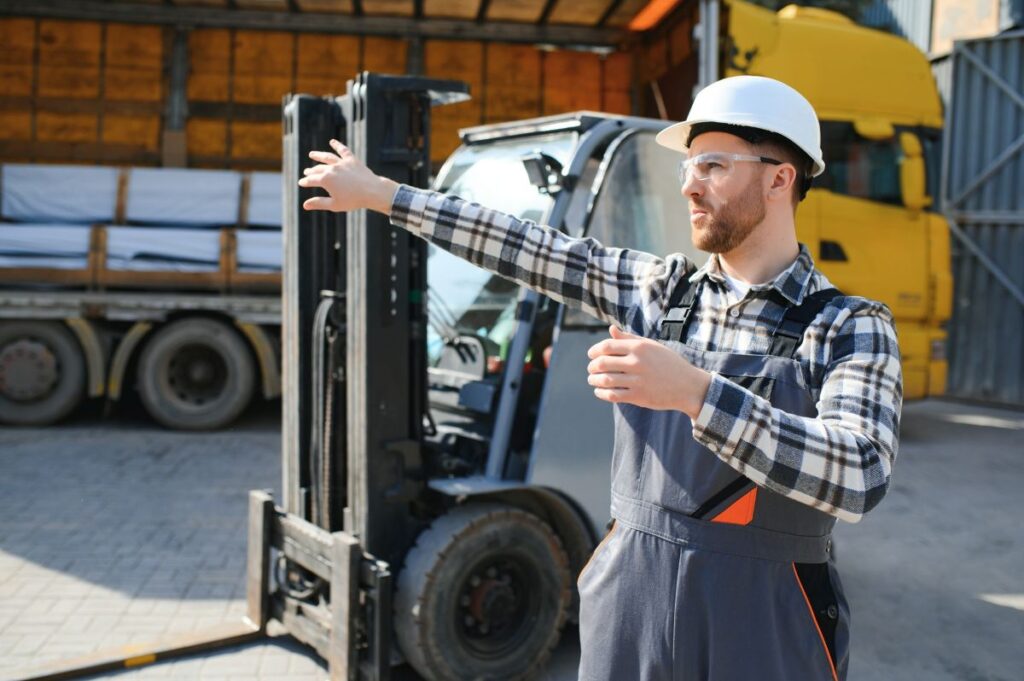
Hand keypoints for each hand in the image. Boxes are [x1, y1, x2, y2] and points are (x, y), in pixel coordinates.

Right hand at [297, 139, 398, 213]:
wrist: (372, 191)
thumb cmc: (353, 200)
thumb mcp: (334, 205)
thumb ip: (319, 203)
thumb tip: (304, 205)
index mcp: (325, 180)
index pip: (311, 180)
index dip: (305, 182)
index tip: (301, 183)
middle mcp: (332, 169)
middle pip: (318, 169)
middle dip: (311, 171)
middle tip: (307, 172)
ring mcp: (342, 163)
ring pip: (327, 157)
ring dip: (318, 155)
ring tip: (312, 154)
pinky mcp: (352, 160)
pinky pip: (343, 150)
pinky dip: (337, 145)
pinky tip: (332, 141)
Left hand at [587, 325, 711, 417]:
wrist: (688, 385)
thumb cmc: (668, 363)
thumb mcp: (651, 346)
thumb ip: (629, 339)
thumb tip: (611, 329)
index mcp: (639, 348)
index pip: (606, 346)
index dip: (594, 351)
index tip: (591, 355)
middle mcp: (637, 363)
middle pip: (602, 363)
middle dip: (592, 366)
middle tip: (591, 369)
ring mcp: (638, 380)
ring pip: (605, 380)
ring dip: (594, 380)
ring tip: (592, 380)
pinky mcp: (639, 397)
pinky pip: (613, 395)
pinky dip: (602, 393)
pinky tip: (599, 392)